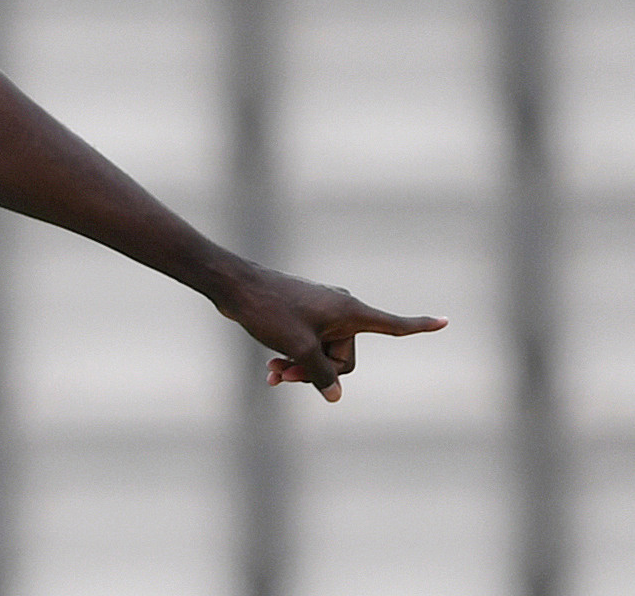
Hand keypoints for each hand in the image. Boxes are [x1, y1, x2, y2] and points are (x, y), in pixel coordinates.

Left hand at [217, 265, 446, 402]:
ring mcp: (321, 313)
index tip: (446, 321)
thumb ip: (321, 374)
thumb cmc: (269, 310)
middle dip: (318, 372)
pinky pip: (308, 346)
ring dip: (301, 368)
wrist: (234, 286)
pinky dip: (294, 358)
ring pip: (323, 356)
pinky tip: (271, 373)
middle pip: (346, 358)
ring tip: (273, 373)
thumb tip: (334, 395)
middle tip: (286, 375)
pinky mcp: (302, 316)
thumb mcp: (299, 348)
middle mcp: (340, 310)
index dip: (420, 326)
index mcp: (349, 312)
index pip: (393, 324)